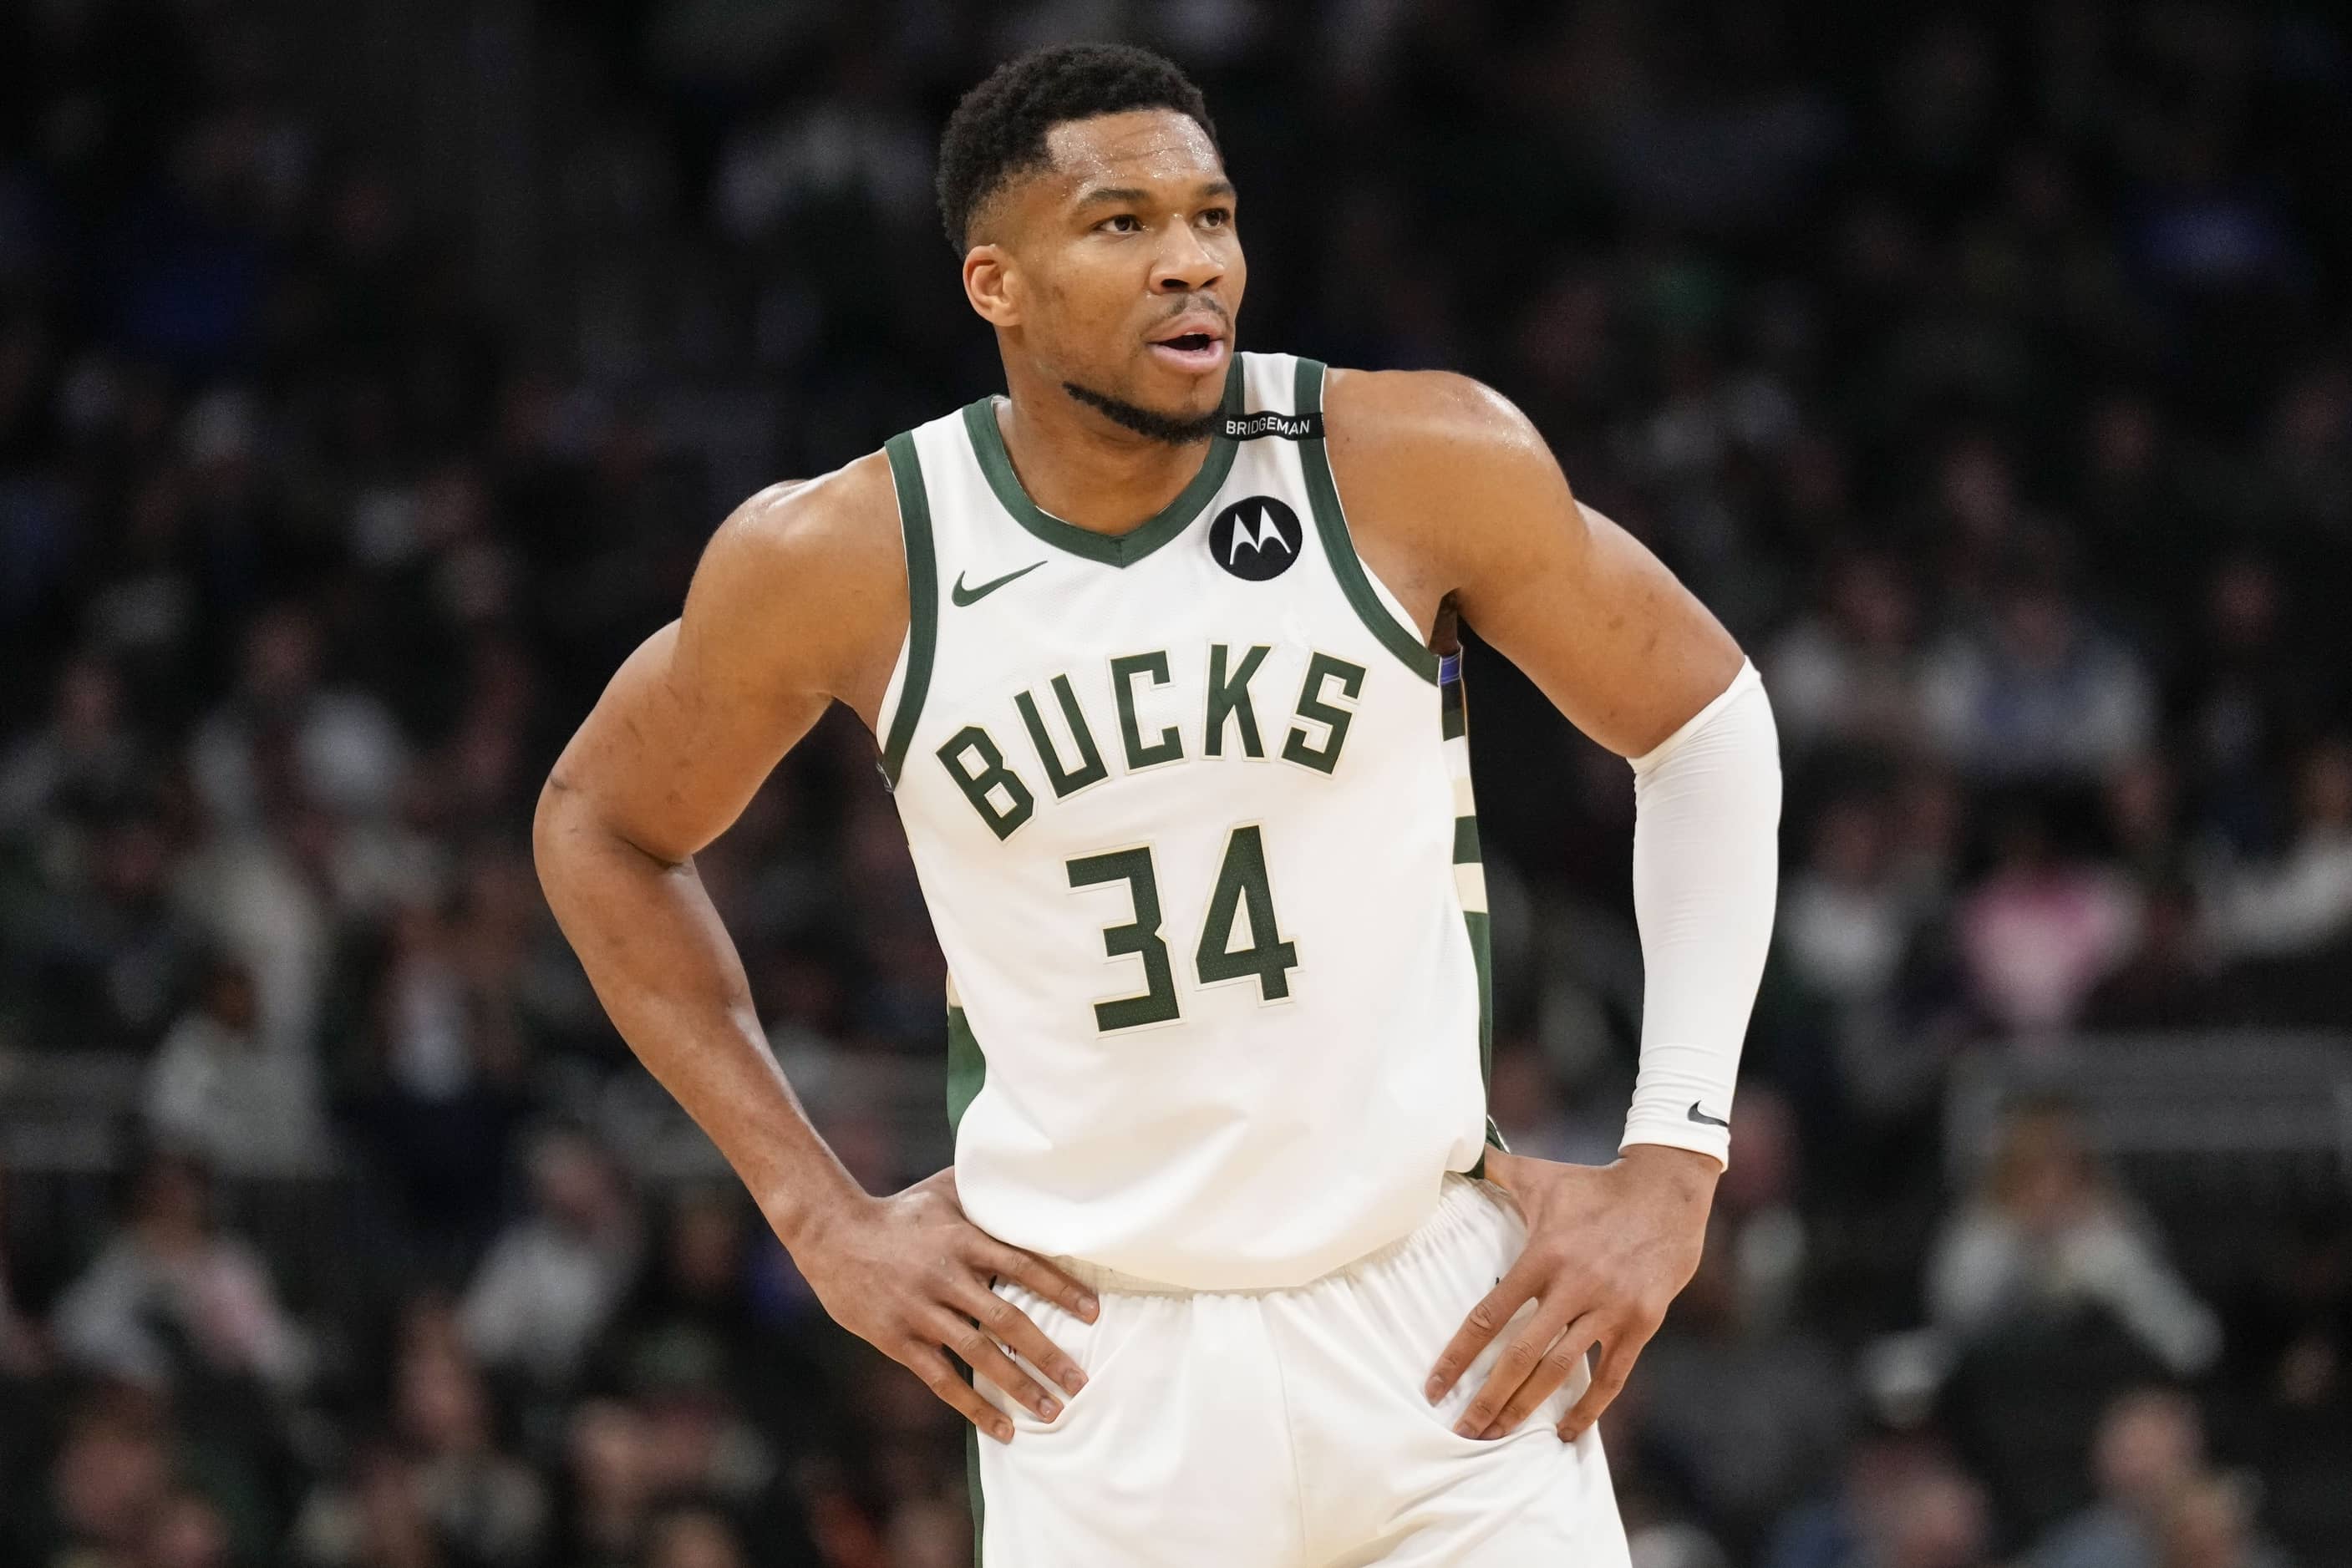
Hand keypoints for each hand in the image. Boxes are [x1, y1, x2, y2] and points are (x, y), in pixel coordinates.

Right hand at [789, 1166, 1098, 1442]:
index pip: (1023, 1266)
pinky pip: (942, 1379)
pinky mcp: (898, 1340)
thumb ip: (986, 1188)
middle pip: (1007, 1320)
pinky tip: (1003, 1428)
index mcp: (962, 1240)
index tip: (1093, 1313)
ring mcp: (921, 1312)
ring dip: (1019, 1385)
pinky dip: (974, 1406)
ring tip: (1053, 1409)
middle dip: (1048, 1353)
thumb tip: (1030, 1171)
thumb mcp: (943, 1190)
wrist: (832, 1234)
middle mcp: (946, 1278)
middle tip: (1080, 1380)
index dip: (1061, 1290)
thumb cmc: (898, 1212)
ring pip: (979, 1355)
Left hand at [1426, 1145, 1715, 1440]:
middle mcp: (1574, 1286)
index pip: (1491, 1315)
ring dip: (1527, 1407)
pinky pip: (1612, 1376)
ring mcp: (1610, 1308)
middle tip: (1463, 1432)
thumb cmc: (1595, 1185)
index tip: (1435, 1387)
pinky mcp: (1642, 1322)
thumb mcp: (1541, 1176)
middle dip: (1489, 1398)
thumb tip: (1455, 1151)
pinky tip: (1563, 1431)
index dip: (1459, 1355)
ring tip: (1499, 1436)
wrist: (1668, 1188)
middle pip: (1522, 1355)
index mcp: (1543, 1255)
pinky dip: (1588, 1408)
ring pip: (1561, 1371)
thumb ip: (1494, 1168)